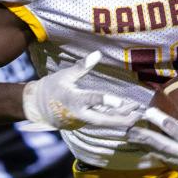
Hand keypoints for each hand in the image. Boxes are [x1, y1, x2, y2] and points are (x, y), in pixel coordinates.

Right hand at [22, 51, 141, 129]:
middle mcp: (79, 114)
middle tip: (139, 114)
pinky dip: (114, 118)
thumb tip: (97, 54)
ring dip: (121, 117)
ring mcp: (82, 121)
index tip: (120, 101)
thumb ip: (81, 67)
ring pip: (105, 121)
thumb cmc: (52, 87)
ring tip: (138, 111)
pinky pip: (101, 122)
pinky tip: (127, 113)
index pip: (92, 100)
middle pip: (103, 120)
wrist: (37, 107)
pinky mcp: (83, 124)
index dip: (106, 100)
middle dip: (122, 118)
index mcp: (73, 99)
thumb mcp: (64, 75)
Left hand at [128, 95, 177, 177]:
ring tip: (130, 136)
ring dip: (144, 144)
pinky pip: (162, 159)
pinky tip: (142, 145)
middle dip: (143, 136)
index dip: (160, 120)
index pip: (174, 130)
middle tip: (129, 129)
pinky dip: (151, 152)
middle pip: (160, 145)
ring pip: (159, 153)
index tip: (148, 112)